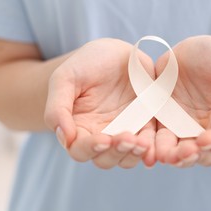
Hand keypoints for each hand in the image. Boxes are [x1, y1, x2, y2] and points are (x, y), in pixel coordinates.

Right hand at [44, 39, 155, 168]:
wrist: (114, 51)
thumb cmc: (85, 63)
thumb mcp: (64, 78)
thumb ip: (57, 107)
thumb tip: (65, 138)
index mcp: (78, 127)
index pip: (80, 149)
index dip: (90, 149)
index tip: (103, 140)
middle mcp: (101, 134)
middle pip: (105, 159)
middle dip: (116, 153)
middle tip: (127, 139)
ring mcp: (125, 130)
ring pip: (128, 156)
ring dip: (134, 154)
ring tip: (142, 143)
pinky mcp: (146, 123)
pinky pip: (150, 141)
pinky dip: (152, 147)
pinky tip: (153, 144)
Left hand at [155, 36, 210, 167]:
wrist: (193, 48)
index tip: (205, 140)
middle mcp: (205, 130)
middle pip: (201, 154)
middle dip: (192, 156)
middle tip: (183, 153)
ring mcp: (181, 127)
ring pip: (177, 150)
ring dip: (171, 155)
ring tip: (163, 155)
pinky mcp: (161, 120)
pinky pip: (156, 136)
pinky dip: (152, 144)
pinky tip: (147, 146)